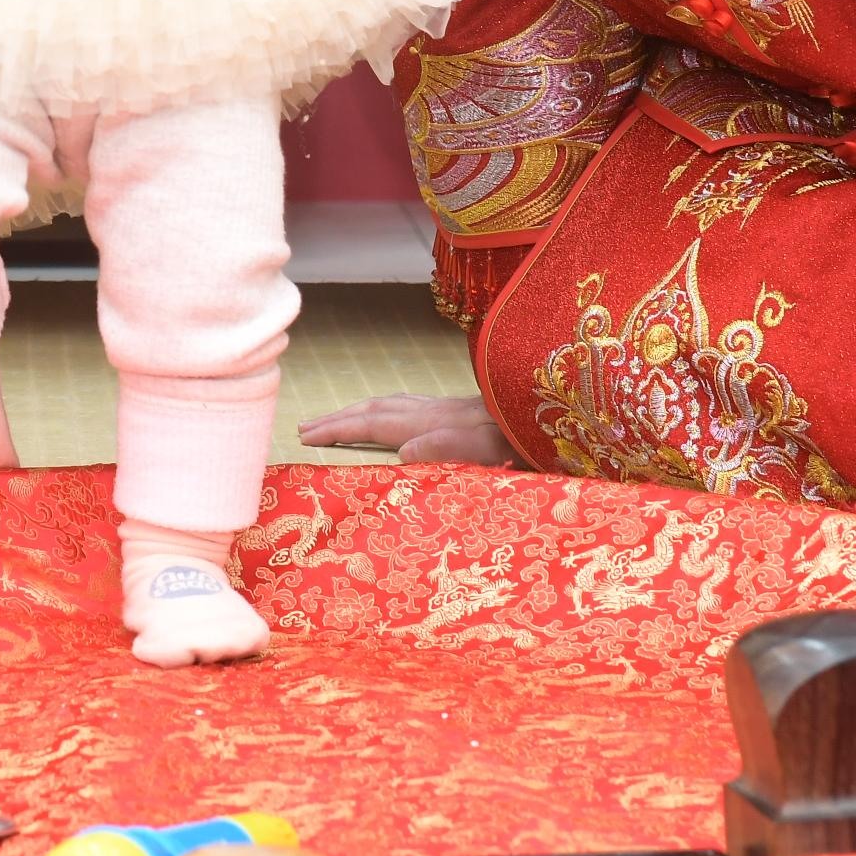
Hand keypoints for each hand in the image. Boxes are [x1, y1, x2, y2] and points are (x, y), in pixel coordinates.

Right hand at [296, 391, 513, 463]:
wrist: (550, 414)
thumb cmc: (522, 440)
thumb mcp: (487, 449)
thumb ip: (445, 447)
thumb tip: (401, 452)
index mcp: (433, 423)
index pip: (373, 423)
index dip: (337, 428)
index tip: (304, 436)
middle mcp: (435, 410)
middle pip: (376, 408)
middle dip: (338, 417)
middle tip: (305, 426)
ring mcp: (447, 408)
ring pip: (391, 404)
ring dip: (359, 410)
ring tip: (338, 418)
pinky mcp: (461, 411)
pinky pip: (409, 405)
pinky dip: (385, 409)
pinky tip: (393, 417)